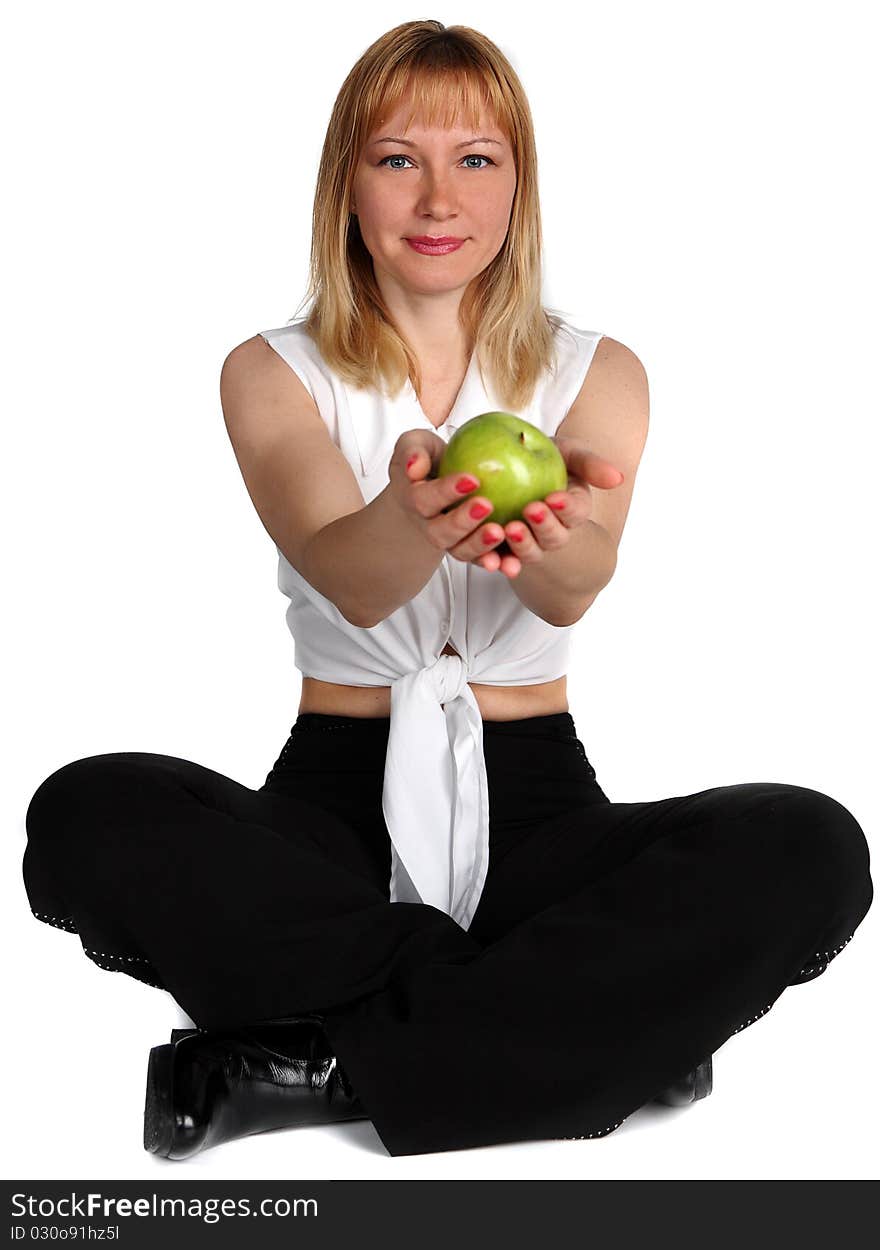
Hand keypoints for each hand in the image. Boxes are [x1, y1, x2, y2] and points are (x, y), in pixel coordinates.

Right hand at [388, 431, 511, 569]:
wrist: (433, 482)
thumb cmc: (427, 459)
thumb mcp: (415, 444)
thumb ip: (412, 452)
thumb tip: (415, 466)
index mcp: (414, 500)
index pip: (424, 499)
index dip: (445, 491)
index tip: (472, 479)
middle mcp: (429, 525)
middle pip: (441, 532)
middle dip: (463, 521)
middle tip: (487, 505)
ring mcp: (450, 540)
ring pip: (461, 551)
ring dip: (480, 546)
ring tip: (500, 533)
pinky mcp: (471, 548)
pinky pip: (482, 559)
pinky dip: (497, 562)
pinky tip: (514, 562)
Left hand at [474, 435, 624, 577]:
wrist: (510, 466)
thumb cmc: (546, 457)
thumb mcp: (567, 452)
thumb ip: (589, 463)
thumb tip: (618, 477)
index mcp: (573, 510)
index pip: (575, 512)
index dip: (567, 508)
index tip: (555, 497)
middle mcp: (553, 533)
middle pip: (553, 538)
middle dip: (544, 527)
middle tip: (531, 510)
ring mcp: (528, 545)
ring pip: (528, 553)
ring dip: (521, 546)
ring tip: (509, 529)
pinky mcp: (502, 551)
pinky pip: (500, 560)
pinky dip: (496, 563)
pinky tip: (490, 560)